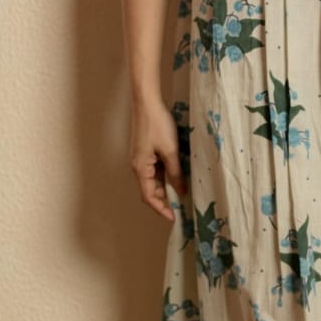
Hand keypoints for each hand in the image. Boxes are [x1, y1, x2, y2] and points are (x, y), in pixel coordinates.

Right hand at [129, 100, 186, 221]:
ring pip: (153, 180)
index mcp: (140, 168)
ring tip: (182, 194)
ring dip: (165, 188)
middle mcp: (138, 166)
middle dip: (164, 200)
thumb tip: (180, 191)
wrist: (147, 102)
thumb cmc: (157, 125)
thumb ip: (175, 173)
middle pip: (150, 190)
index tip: (173, 217)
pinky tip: (178, 176)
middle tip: (181, 207)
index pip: (149, 196)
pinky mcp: (146, 151)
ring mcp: (141, 158)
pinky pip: (155, 169)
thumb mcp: (170, 151)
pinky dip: (165, 176)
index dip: (161, 208)